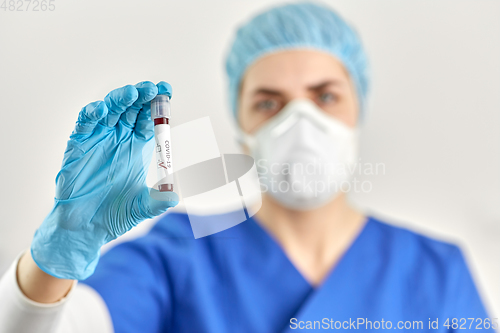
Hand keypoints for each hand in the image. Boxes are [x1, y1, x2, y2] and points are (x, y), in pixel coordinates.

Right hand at [31, 81, 178, 279]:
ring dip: (120, 100)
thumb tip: (175, 197)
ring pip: (110, 111)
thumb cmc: (115, 215)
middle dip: (143, 96)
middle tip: (153, 88)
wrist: (86, 228)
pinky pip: (84, 124)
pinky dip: (91, 114)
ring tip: (133, 93)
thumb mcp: (142, 208)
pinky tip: (101, 109)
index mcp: (137, 146)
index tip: (167, 92)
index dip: (158, 106)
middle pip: (132, 109)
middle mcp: (119, 138)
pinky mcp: (78, 145)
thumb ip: (158, 201)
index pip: (150, 120)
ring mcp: (99, 139)